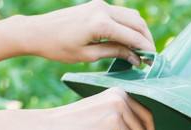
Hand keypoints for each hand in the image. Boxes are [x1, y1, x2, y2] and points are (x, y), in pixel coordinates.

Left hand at [16, 0, 154, 65]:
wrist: (36, 31)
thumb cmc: (58, 47)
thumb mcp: (88, 55)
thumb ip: (115, 53)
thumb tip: (136, 58)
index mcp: (100, 23)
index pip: (134, 36)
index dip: (147, 50)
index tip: (154, 63)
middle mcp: (103, 9)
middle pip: (138, 23)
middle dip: (147, 40)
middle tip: (151, 58)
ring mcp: (100, 4)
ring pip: (132, 16)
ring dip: (140, 32)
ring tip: (142, 51)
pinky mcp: (97, 5)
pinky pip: (121, 14)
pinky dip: (130, 26)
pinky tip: (130, 40)